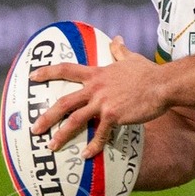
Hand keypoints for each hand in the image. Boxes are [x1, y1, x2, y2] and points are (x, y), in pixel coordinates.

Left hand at [29, 36, 166, 159]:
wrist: (162, 85)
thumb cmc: (148, 72)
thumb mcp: (130, 58)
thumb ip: (119, 50)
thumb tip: (116, 39)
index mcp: (96, 74)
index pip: (66, 70)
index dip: (48, 72)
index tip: (32, 76)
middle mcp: (95, 88)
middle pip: (64, 102)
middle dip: (47, 116)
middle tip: (33, 128)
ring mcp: (103, 102)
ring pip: (75, 120)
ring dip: (61, 135)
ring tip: (51, 146)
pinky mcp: (113, 115)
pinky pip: (99, 134)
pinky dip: (93, 146)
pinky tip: (86, 156)